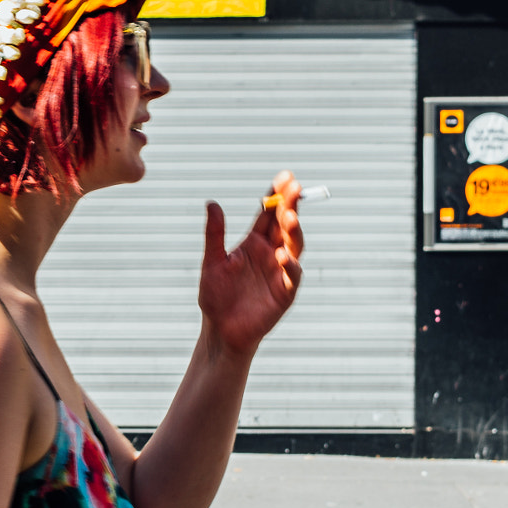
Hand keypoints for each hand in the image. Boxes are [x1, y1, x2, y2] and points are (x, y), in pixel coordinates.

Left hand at [197, 170, 304, 358]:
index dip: (277, 195)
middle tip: (295, 187)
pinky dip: (290, 265)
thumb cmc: (216, 297)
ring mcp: (281, 271)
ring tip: (290, 216)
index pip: (269, 213)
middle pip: (285, 224)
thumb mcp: (212, 262)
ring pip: (293, 245)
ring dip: (294, 230)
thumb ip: (214, 234)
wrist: (221, 330)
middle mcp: (271, 253)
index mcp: (254, 243)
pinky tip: (282, 256)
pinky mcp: (285, 292)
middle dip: (291, 205)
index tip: (285, 177)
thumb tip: (212, 203)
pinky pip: (292, 275)